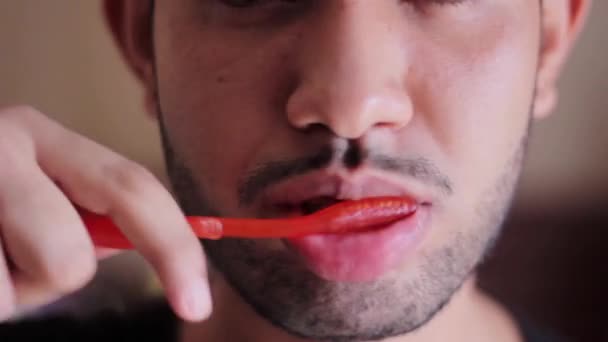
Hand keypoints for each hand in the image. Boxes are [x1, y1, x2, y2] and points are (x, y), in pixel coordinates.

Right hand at [0, 106, 210, 321]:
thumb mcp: (38, 197)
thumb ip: (88, 216)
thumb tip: (163, 250)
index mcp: (47, 136)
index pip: (135, 190)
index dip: (175, 251)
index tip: (197, 305)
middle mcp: (4, 143)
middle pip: (71, 258)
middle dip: (49, 278)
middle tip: (12, 254)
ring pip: (13, 293)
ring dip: (1, 293)